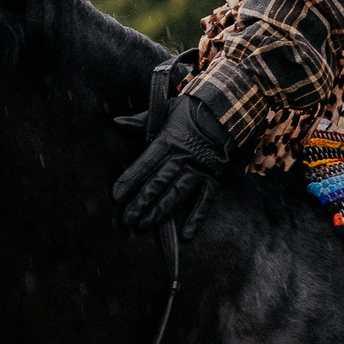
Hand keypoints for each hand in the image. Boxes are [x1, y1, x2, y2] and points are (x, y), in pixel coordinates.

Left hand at [114, 94, 233, 234]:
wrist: (227, 109)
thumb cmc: (192, 110)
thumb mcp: (165, 109)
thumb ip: (140, 120)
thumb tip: (117, 122)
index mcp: (168, 140)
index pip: (144, 164)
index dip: (129, 180)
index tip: (116, 196)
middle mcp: (182, 157)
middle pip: (157, 183)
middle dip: (140, 203)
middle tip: (128, 219)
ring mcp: (199, 169)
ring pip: (176, 194)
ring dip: (160, 212)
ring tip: (144, 225)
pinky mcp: (214, 177)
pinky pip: (205, 201)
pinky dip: (197, 218)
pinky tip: (186, 234)